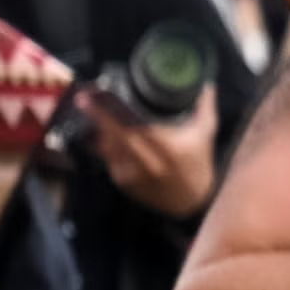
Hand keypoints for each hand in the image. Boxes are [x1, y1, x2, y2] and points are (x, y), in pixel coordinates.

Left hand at [83, 84, 222, 218]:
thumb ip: (204, 108)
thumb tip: (206, 86)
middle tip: (83, 99)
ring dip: (98, 129)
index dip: (110, 112)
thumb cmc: (198, 166)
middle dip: (96, 115)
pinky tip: (105, 134)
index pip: (132, 126)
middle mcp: (146, 162)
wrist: (190, 203)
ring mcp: (132, 174)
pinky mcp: (123, 183)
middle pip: (112, 135)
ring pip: (106, 147)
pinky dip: (105, 145)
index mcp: (167, 147)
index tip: (96, 96)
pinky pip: (108, 158)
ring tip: (92, 112)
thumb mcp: (204, 135)